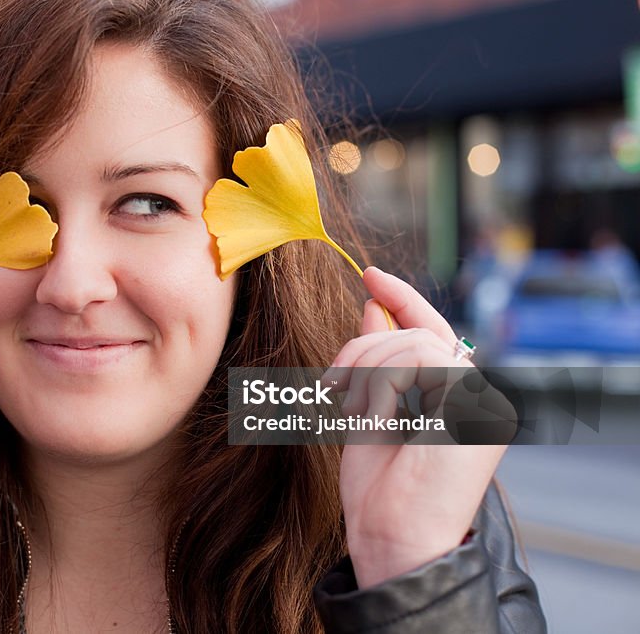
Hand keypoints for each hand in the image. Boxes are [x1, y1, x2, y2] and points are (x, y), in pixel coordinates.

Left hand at [326, 267, 505, 587]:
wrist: (393, 541)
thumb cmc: (380, 493)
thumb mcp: (369, 412)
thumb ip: (378, 362)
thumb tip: (374, 306)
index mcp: (456, 398)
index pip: (433, 331)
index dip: (404, 298)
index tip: (371, 275)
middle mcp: (478, 397)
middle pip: (415, 334)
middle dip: (361, 351)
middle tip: (332, 387)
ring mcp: (483, 402)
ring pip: (411, 344)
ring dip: (364, 374)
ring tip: (353, 414)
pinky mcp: (475, 407)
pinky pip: (414, 363)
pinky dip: (378, 387)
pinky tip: (375, 422)